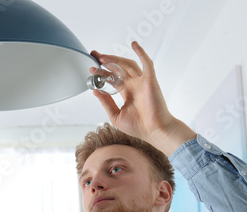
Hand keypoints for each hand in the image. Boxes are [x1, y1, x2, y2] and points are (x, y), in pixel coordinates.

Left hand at [90, 41, 194, 155]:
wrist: (155, 131)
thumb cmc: (138, 127)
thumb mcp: (115, 115)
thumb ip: (106, 103)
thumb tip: (95, 91)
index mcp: (127, 93)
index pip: (112, 78)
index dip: (102, 73)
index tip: (91, 69)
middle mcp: (134, 85)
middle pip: (118, 69)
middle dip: (106, 62)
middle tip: (94, 56)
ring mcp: (142, 81)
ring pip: (128, 65)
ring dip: (116, 59)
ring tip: (102, 57)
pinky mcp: (150, 80)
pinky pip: (147, 63)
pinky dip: (141, 53)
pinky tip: (134, 45)